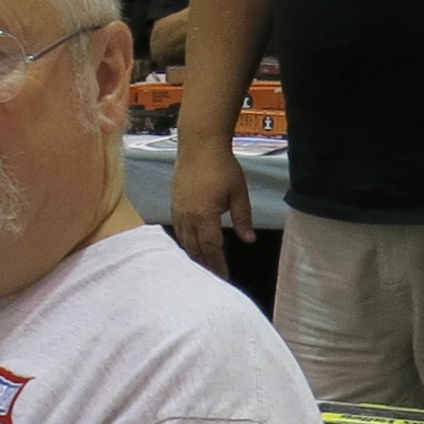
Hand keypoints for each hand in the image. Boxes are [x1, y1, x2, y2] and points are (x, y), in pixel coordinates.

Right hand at [168, 138, 253, 273]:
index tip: (224, 277)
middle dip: (205, 264)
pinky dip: (186, 242)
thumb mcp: (239, 193)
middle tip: (214, 277)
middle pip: (195, 249)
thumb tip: (248, 240)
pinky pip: (179, 231)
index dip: (217, 264)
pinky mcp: (174, 205)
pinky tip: (193, 245)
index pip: (211, 248)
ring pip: (184, 241)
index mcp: (205, 216)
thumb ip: (243, 219)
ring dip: (194, 255)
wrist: (199, 145)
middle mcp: (188, 217)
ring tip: (204, 265)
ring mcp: (178, 211)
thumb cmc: (222, 167)